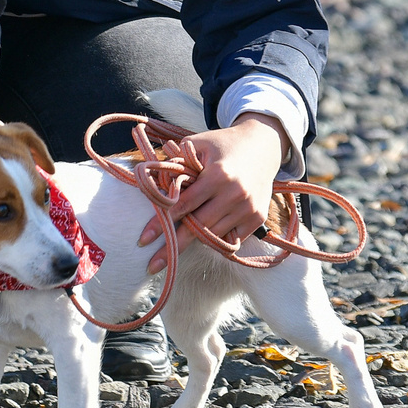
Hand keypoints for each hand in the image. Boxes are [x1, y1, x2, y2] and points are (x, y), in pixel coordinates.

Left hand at [138, 115, 285, 272]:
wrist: (264, 146)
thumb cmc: (224, 144)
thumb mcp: (198, 143)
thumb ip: (174, 161)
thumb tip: (151, 180)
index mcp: (218, 175)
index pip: (183, 205)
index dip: (161, 223)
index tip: (143, 239)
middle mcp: (235, 194)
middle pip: (197, 228)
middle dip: (173, 246)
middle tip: (152, 265)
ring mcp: (248, 209)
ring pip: (213, 236)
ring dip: (196, 237)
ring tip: (179, 239)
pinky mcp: (258, 218)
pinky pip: (231, 239)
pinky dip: (216, 238)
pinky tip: (206, 235)